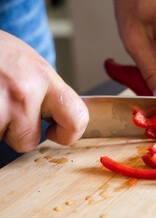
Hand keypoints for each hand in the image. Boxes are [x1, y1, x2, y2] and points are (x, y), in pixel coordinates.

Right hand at [0, 30, 88, 152]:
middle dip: (17, 132)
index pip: (77, 118)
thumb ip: (48, 93)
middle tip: (8, 110)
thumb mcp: (33, 67)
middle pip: (28, 141)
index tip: (55, 132)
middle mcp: (25, 90)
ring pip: (3, 139)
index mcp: (45, 77)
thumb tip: (61, 119)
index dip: (68, 134)